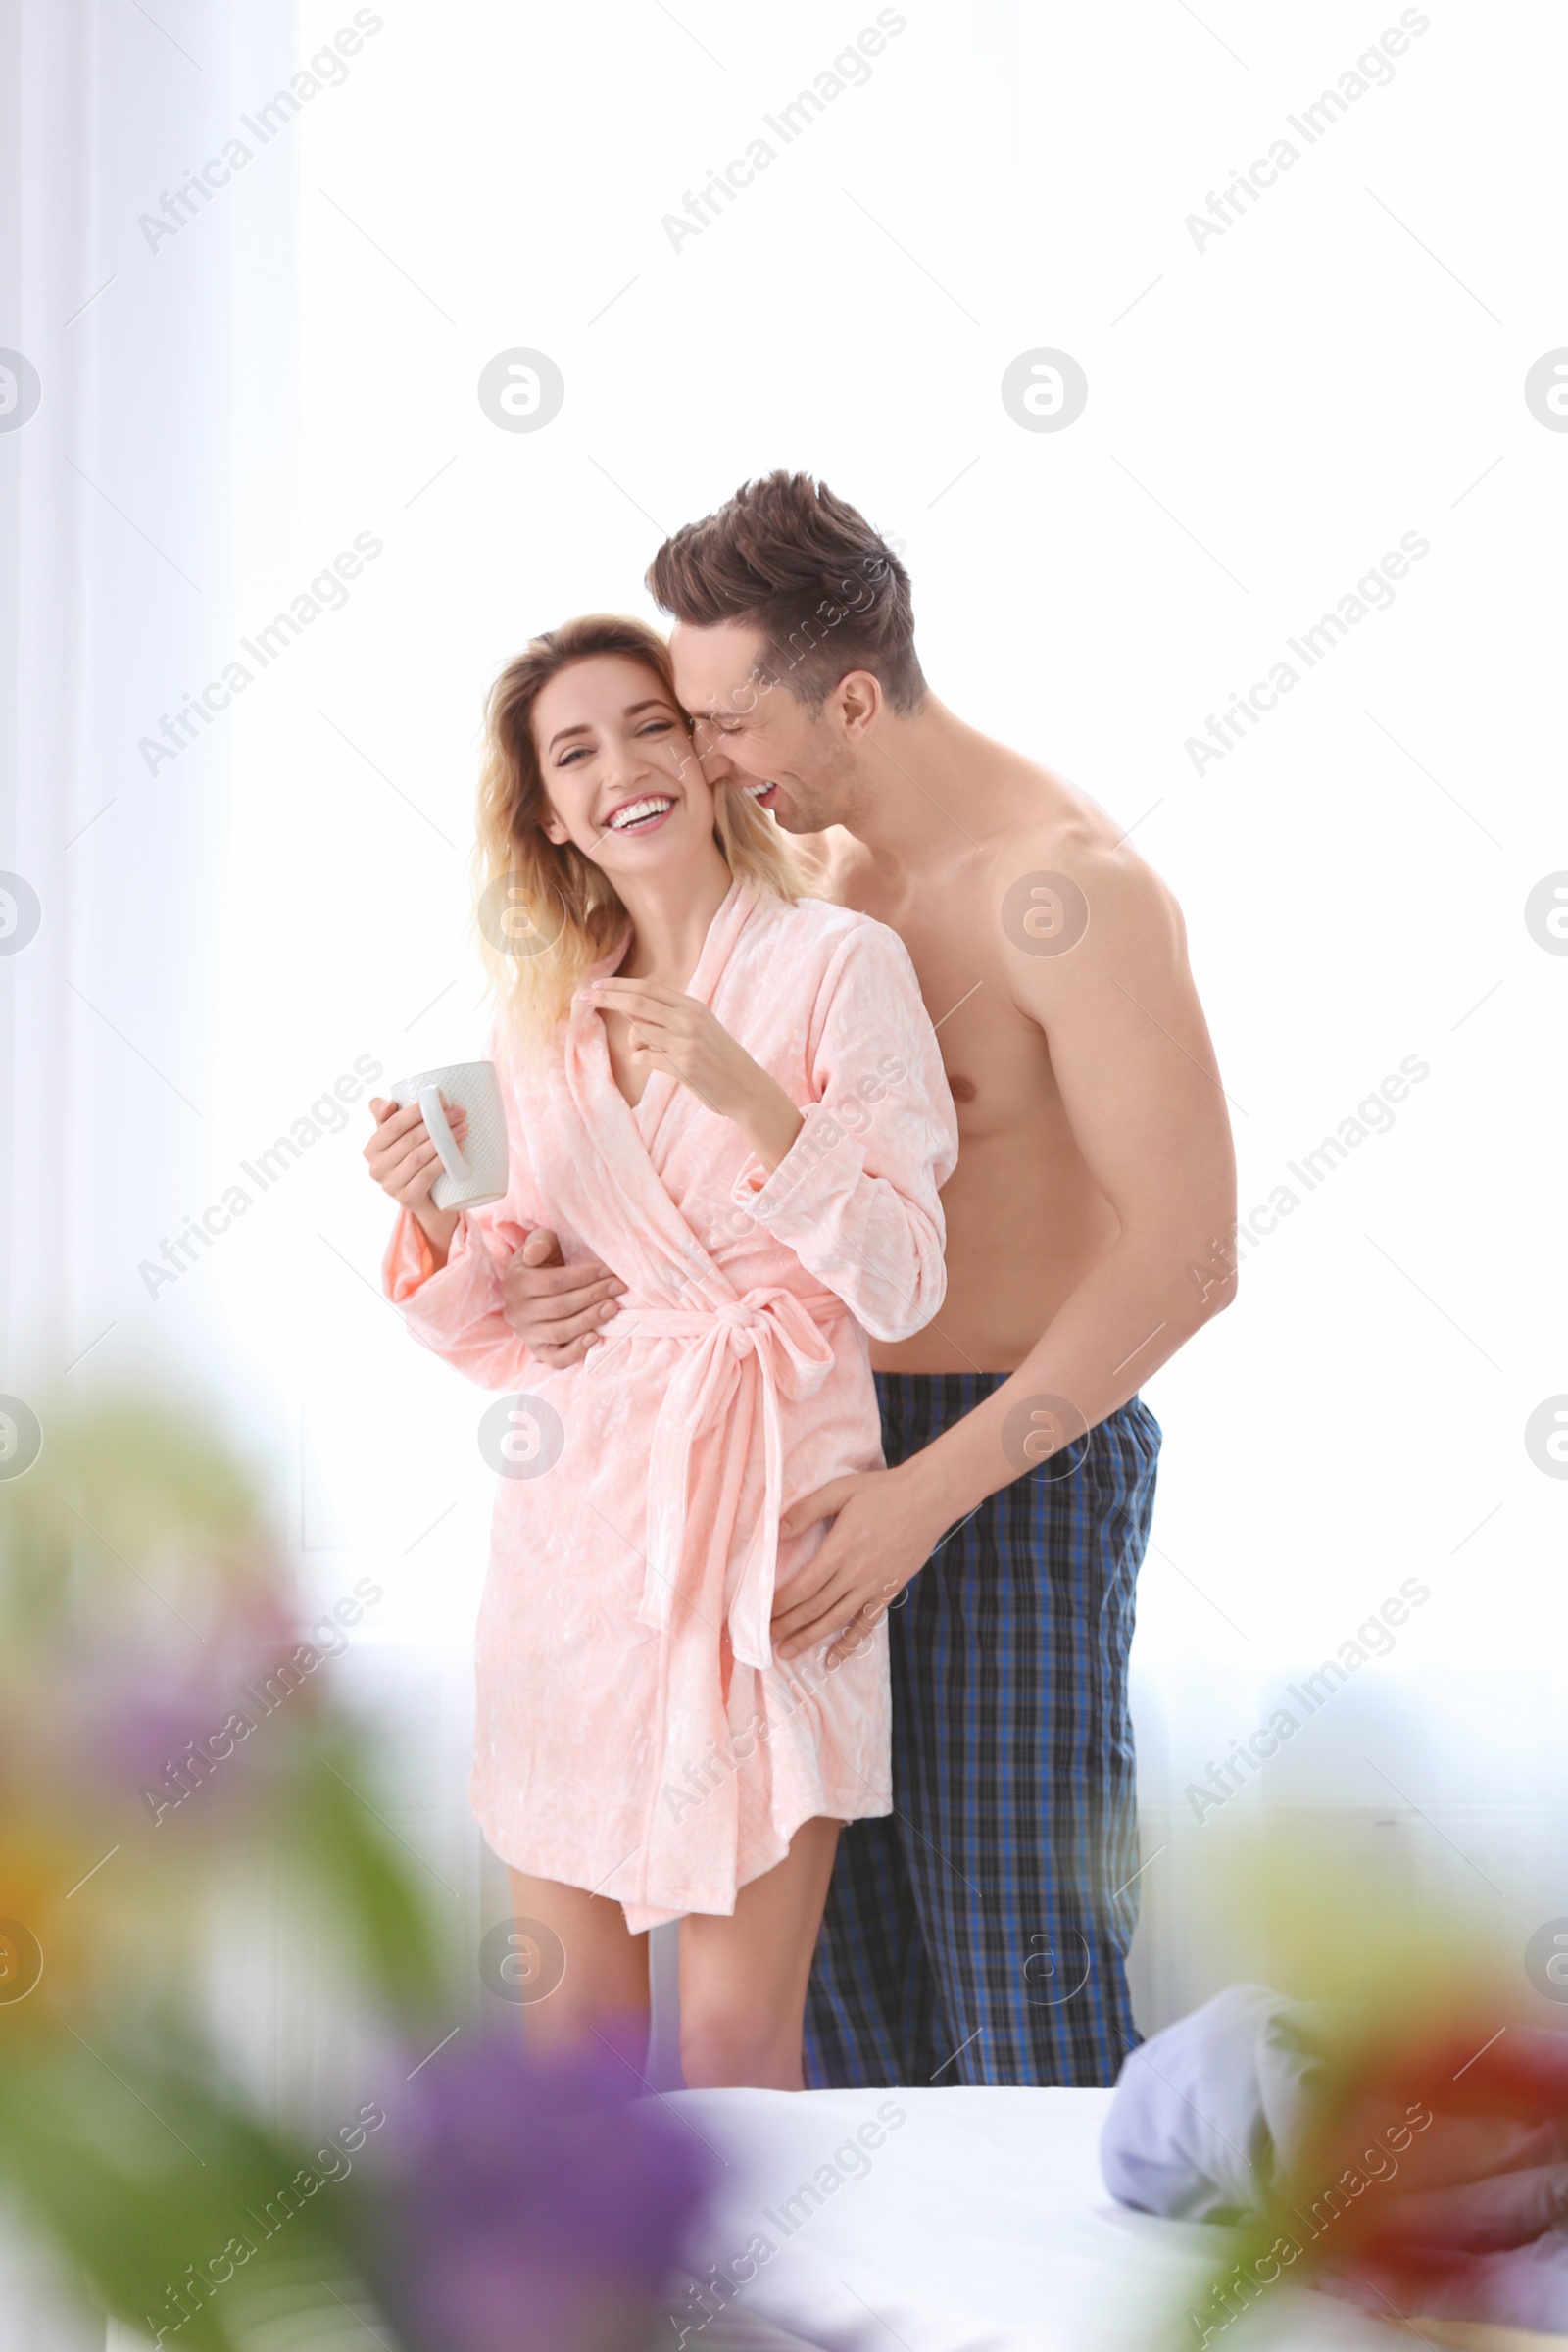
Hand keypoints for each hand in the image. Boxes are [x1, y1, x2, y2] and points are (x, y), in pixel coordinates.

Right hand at [365, 1096, 465, 1262]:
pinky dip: (443, 1161)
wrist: (426, 1199)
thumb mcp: (397, 1136)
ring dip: (443, 1141)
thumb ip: (387, 1115)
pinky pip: (426, 1175)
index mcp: (371, 1148)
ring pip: (418, 1157)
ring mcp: (390, 1186)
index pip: (392, 1125)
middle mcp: (376, 1168)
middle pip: (408, 1140)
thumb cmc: (411, 1157)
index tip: (442, 1100)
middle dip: (436, 1124)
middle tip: (459, 1113)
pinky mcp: (407, 1199)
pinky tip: (458, 1150)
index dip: (416, 1111)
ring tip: (462, 1128)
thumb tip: (388, 1103)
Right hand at [497, 1225, 625, 1368]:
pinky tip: (596, 1338)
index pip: (554, 1282)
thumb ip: (539, 1242)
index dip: (584, 1276)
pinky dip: (576, 1351)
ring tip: (613, 1307)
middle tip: (619, 1287)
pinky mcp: (538, 1351)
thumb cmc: (544, 1260)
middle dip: (593, 1296)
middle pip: (560, 1307)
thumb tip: (535, 1254)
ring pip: (560, 1332)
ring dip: (589, 1320)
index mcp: (516, 1283)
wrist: (534, 1285)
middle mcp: (517, 1311)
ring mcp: (527, 1334)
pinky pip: (556, 1358)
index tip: (609, 1270)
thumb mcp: (540, 1243)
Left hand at [588, 979, 802, 1169]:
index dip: (618, 985)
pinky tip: (657, 1064)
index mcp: (693, 1006)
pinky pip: (644, 1058)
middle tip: (583, 999)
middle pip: (637, 1002)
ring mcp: (686, 1042)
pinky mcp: (683, 1066)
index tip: (596, 985)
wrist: (747, 1088)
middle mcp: (689, 1020)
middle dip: (606, 998)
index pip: (647, 988)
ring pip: (637, 1032)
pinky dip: (642, 1060)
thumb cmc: (720, 1059)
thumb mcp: (702, 1027)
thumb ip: (672, 1015)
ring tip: (649, 1053)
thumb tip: (632, 1006)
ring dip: (633, 1044)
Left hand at [772, 1466, 950, 1666]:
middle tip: (766, 1638)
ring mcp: (874, 1585)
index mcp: (841, 1548)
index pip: (804, 1585)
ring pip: (837, 1620)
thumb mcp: (840, 1490)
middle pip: (816, 1607)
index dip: (782, 1603)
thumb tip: (778, 1531)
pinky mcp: (890, 1590)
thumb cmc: (882, 1492)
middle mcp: (856, 1573)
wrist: (929, 1499)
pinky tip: (833, 1659)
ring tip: (787, 1652)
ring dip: (810, 1638)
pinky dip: (850, 1644)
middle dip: (788, 1624)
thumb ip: (807, 1510)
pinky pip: (868, 1623)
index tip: (764, 1612)